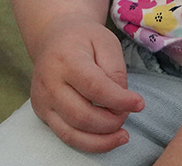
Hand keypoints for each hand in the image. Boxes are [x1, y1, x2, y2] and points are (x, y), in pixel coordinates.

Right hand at [30, 19, 145, 151]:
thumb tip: (120, 101)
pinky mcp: (42, 112)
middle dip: (112, 121)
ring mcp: (42, 99)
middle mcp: (48, 81)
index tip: (139, 104)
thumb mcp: (106, 42)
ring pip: (73, 133)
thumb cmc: (83, 39)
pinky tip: (108, 138)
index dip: (119, 100)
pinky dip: (90, 144)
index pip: (94, 87)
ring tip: (122, 133)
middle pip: (83, 115)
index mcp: (65, 59)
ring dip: (103, 138)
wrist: (53, 38)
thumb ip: (115, 70)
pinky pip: (66, 137)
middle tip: (126, 112)